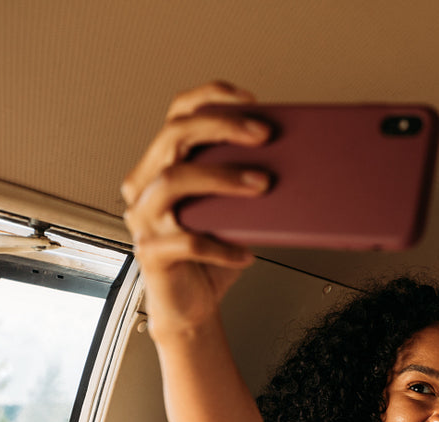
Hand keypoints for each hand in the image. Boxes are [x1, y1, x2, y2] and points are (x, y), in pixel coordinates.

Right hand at [122, 82, 271, 337]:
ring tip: (263, 185)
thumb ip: (243, 182)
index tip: (251, 100)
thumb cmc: (212, 257)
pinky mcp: (151, 253)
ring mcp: (143, 218)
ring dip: (223, 177)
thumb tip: (295, 160)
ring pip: (174, 180)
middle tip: (264, 134)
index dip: (211, 97)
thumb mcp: (232, 211)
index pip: (178, 113)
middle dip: (222, 127)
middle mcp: (145, 185)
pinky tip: (246, 253)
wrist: (191, 308)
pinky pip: (187, 241)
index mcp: (162, 165)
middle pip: (173, 135)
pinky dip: (221, 246)